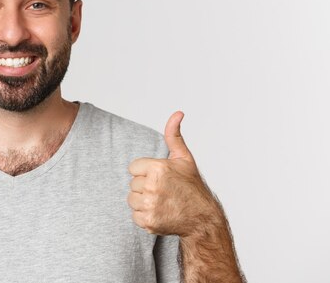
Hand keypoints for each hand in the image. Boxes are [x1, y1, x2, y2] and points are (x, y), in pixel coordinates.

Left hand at [127, 111, 218, 236]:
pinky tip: (160, 213)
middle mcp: (152, 185)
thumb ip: (174, 135)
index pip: (133, 168)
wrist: (202, 218)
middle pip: (132, 184)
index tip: (161, 178)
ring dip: (143, 201)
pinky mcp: (148, 221)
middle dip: (145, 186)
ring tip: (162, 202)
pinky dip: (144, 216)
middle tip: (164, 191)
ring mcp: (150, 204)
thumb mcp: (183, 158)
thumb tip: (177, 113)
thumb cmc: (191, 186)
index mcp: (158, 167)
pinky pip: (134, 216)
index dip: (146, 172)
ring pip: (131, 199)